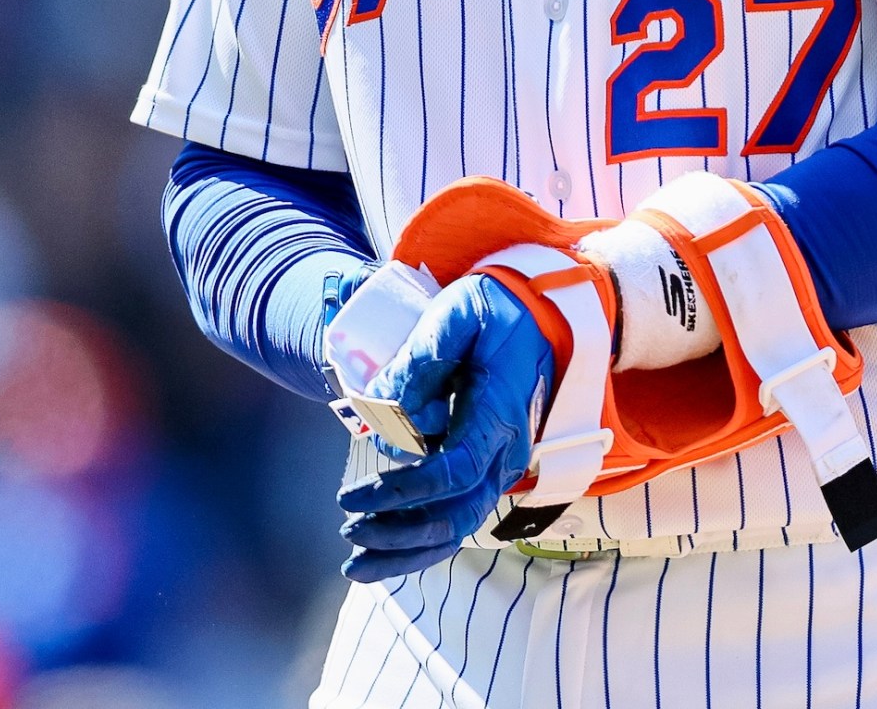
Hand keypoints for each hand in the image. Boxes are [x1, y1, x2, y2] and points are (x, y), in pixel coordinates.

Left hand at [335, 273, 553, 580]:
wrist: (528, 316)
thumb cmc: (489, 312)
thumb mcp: (457, 313)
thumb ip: (423, 358)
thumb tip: (391, 404)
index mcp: (499, 412)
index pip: (457, 470)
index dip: (405, 492)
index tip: (356, 497)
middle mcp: (506, 450)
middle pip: (458, 515)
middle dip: (400, 533)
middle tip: (348, 527)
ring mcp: (498, 467)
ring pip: (458, 529)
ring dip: (405, 552)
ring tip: (353, 564)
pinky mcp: (483, 473)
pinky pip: (455, 521)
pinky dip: (417, 547)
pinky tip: (377, 559)